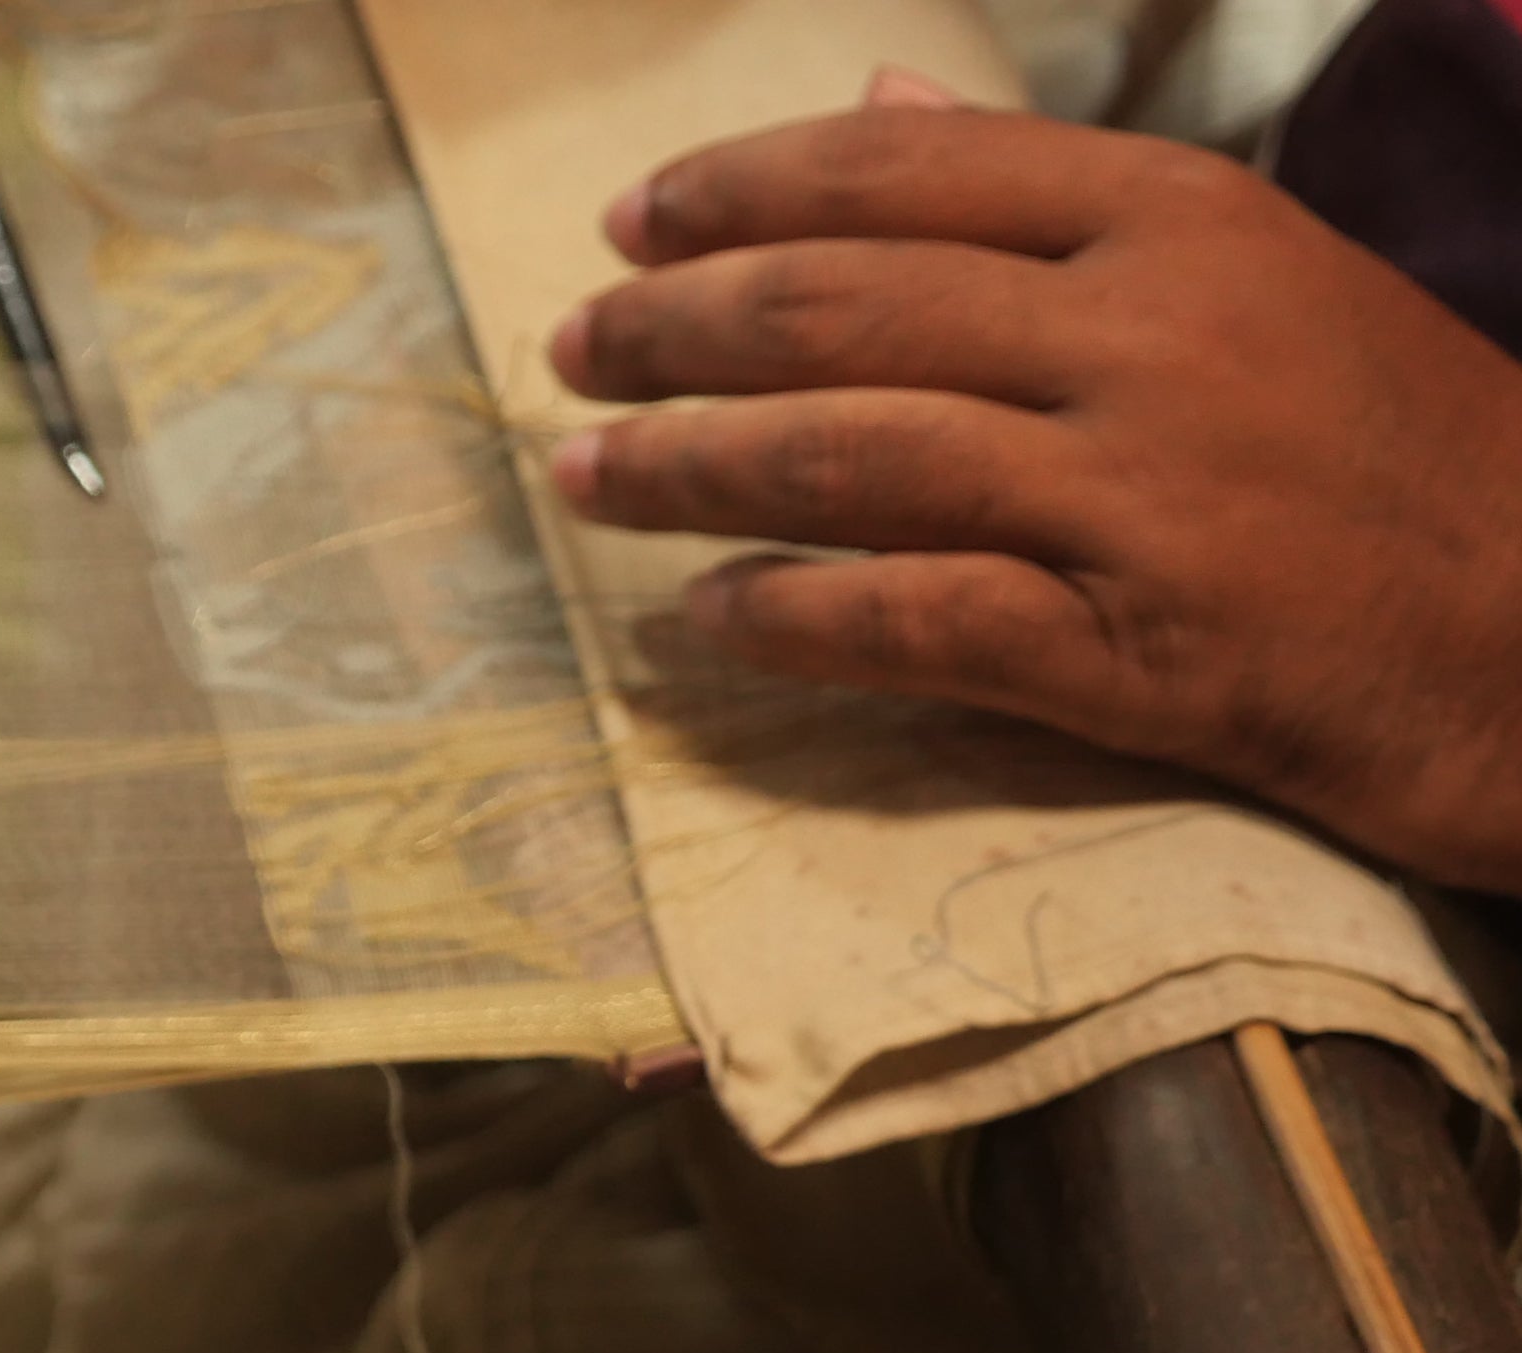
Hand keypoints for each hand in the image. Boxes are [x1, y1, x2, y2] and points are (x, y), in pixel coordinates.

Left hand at [543, 83, 1521, 891]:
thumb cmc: (1391, 446)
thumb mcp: (1255, 270)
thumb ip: (1058, 198)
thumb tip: (890, 94)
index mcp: (1179, 221)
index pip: (908, 171)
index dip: (744, 191)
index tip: (630, 224)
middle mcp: (1149, 335)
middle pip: (842, 307)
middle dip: (675, 328)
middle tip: (572, 354)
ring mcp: (1139, 492)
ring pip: (846, 455)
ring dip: (685, 467)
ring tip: (584, 475)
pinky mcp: (1131, 646)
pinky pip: (905, 618)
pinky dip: (782, 615)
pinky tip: (701, 618)